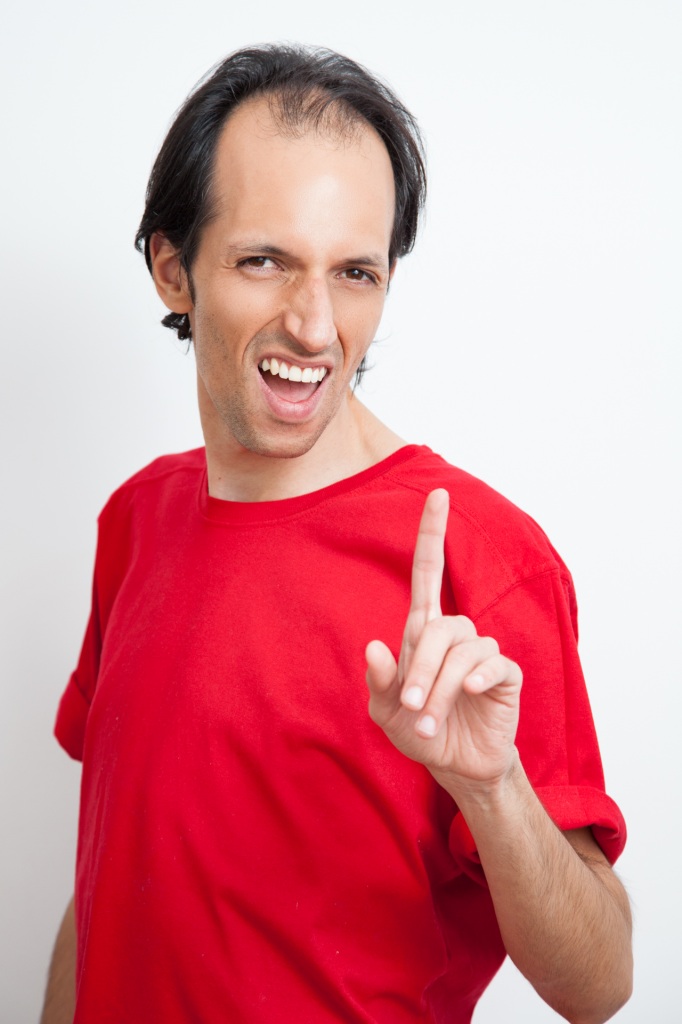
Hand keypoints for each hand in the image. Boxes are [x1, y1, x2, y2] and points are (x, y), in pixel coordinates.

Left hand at [365, 489, 522, 792]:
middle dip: (422, 668)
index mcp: (423, 632)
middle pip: (439, 626)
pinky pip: (493, 663)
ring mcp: (483, 654)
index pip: (430, 572)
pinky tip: (471, 695)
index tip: (438, 493)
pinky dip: (477, 678)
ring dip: (442, 686)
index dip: (433, 533)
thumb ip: (379, 682)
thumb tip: (374, 646)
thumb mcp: (386, 712)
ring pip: (463, 649)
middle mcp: (454, 636)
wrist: (456, 766)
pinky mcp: (506, 676)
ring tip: (428, 723)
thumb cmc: (419, 730)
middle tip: (411, 708)